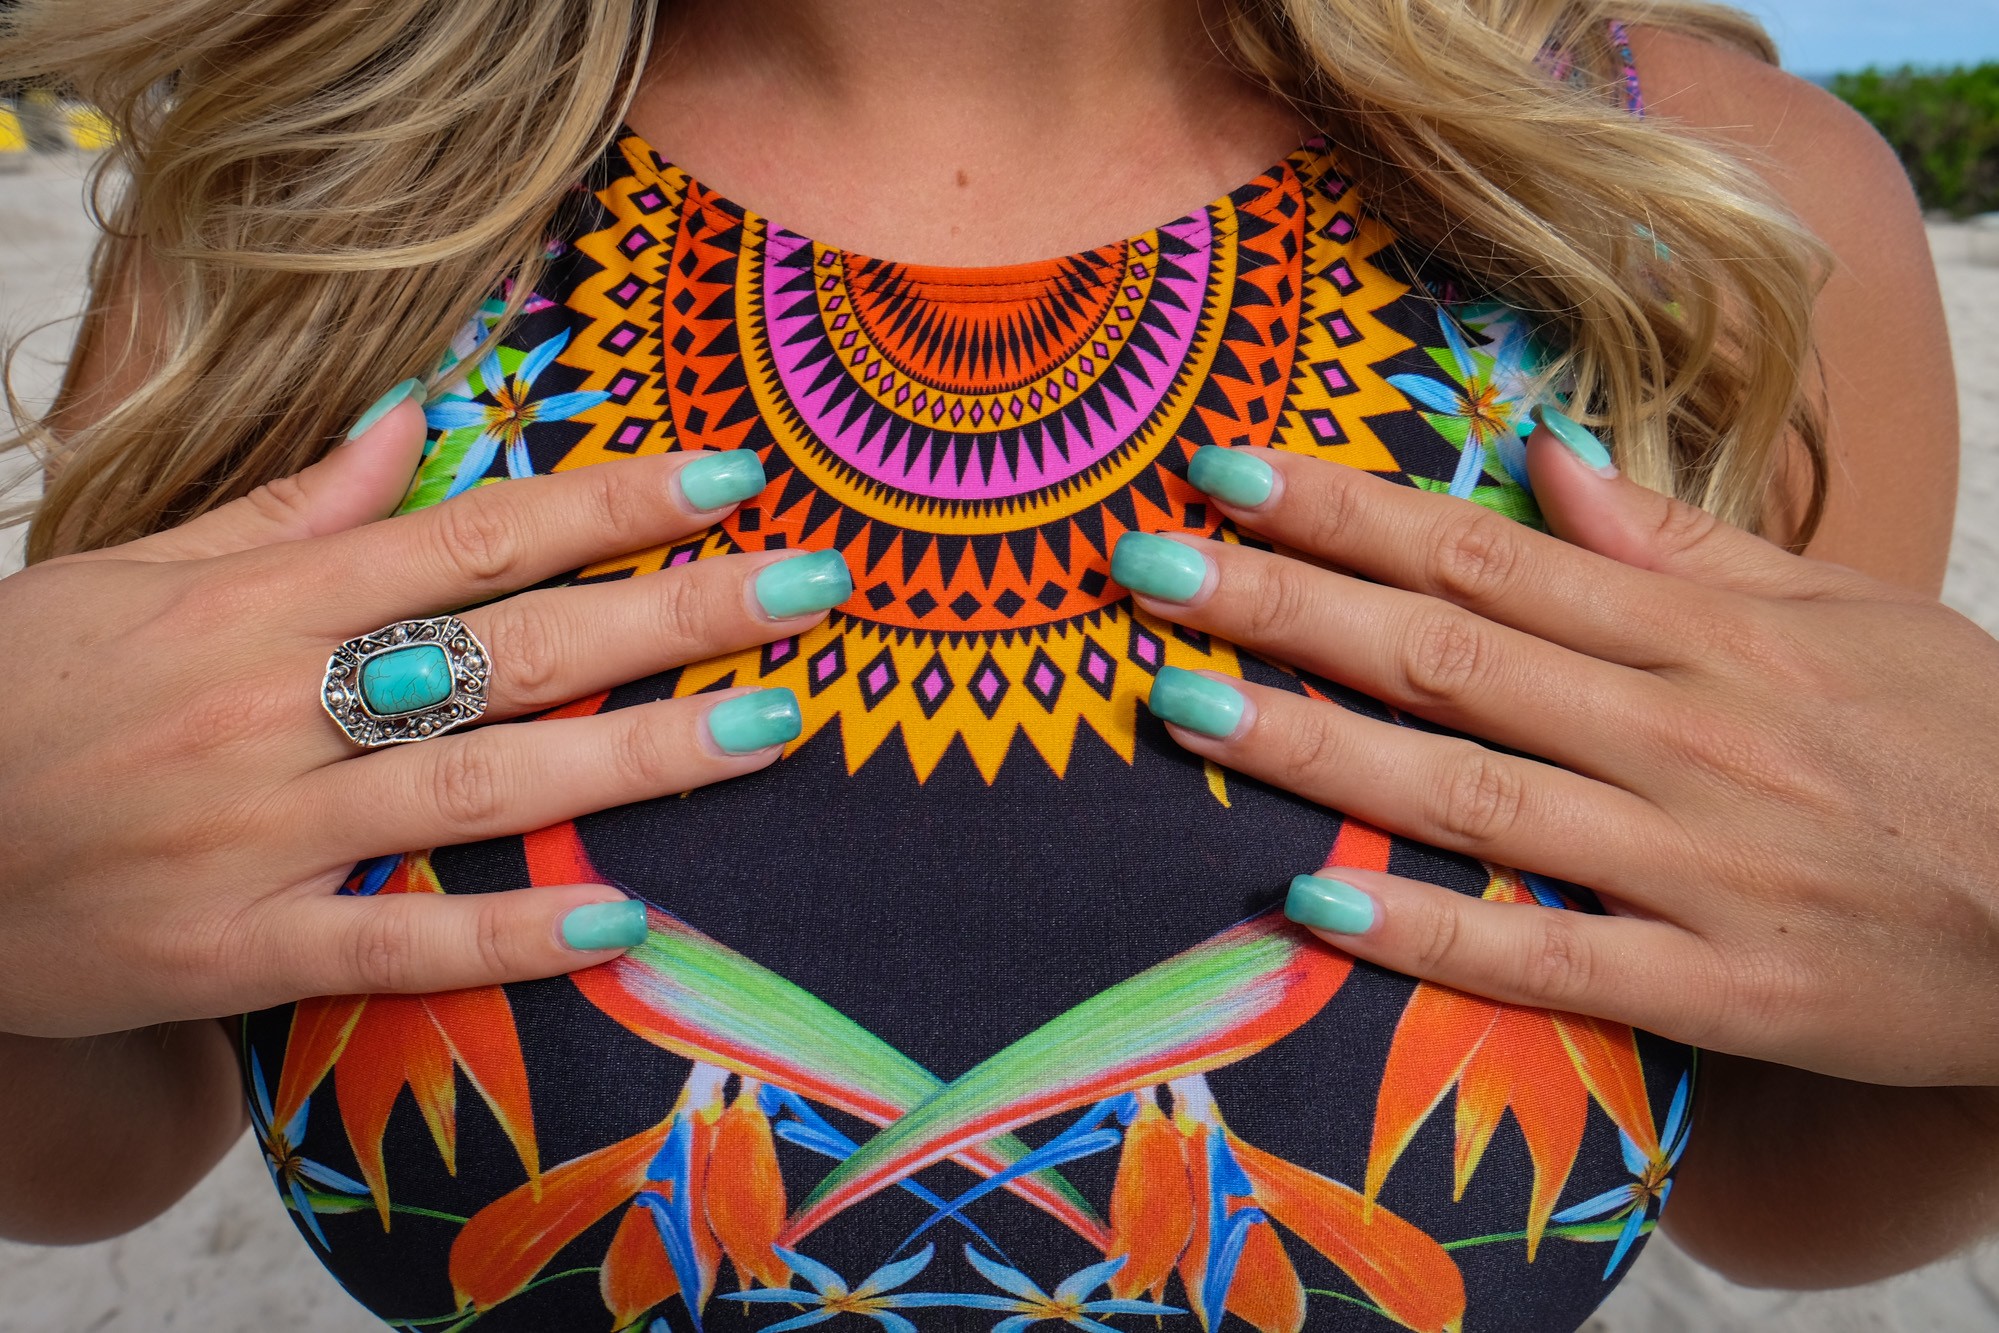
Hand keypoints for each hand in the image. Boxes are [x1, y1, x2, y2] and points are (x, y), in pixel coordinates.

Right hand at [0, 388, 845, 1036]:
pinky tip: (624, 923)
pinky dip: (505, 939)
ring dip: (637, 756)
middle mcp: (275, 706)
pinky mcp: (232, 950)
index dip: (610, 504)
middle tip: (813, 588)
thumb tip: (411, 424)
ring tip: (772, 724)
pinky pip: (389, 946)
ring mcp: (259, 833)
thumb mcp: (136, 574)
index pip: (473, 535)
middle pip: (510, 648)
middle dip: (672, 613)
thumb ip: (286, 509)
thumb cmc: (18, 695)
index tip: (728, 479)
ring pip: (480, 786)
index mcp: (258, 601)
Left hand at [1112, 431, 1998, 1085]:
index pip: (1484, 558)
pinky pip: (1547, 961)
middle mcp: (1681, 732)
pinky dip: (1429, 934)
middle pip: (1446, 656)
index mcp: (1703, 633)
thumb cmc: (1962, 740)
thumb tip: (1536, 461)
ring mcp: (1694, 862)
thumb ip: (1679, 544)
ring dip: (1315, 749)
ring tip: (1182, 707)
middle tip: (1147, 570)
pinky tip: (1312, 910)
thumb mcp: (1839, 610)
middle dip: (1286, 606)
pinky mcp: (1719, 986)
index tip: (1229, 471)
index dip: (1347, 513)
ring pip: (1469, 792)